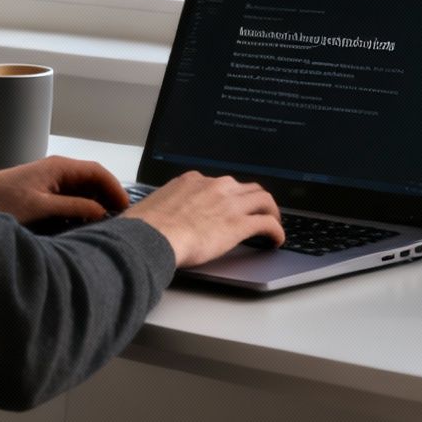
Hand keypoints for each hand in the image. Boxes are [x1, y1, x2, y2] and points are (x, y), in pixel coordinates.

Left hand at [0, 155, 129, 225]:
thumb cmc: (4, 199)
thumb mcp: (41, 206)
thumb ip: (74, 206)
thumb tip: (102, 211)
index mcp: (60, 167)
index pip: (98, 172)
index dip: (114, 188)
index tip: (126, 207)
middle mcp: (59, 170)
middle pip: (93, 181)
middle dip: (107, 198)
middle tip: (118, 220)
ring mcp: (51, 181)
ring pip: (83, 191)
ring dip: (94, 205)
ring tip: (104, 225)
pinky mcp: (44, 193)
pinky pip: (70, 199)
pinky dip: (80, 210)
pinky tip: (82, 225)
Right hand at [124, 172, 283, 267]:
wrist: (150, 237)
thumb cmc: (144, 227)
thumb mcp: (153, 206)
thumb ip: (165, 208)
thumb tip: (156, 218)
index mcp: (192, 181)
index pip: (220, 184)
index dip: (229, 196)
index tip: (231, 205)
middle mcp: (215, 186)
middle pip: (246, 188)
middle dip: (255, 200)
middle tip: (258, 212)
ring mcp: (229, 203)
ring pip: (263, 200)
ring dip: (271, 212)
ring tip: (273, 223)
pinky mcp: (239, 224)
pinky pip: (268, 224)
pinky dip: (277, 231)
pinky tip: (276, 240)